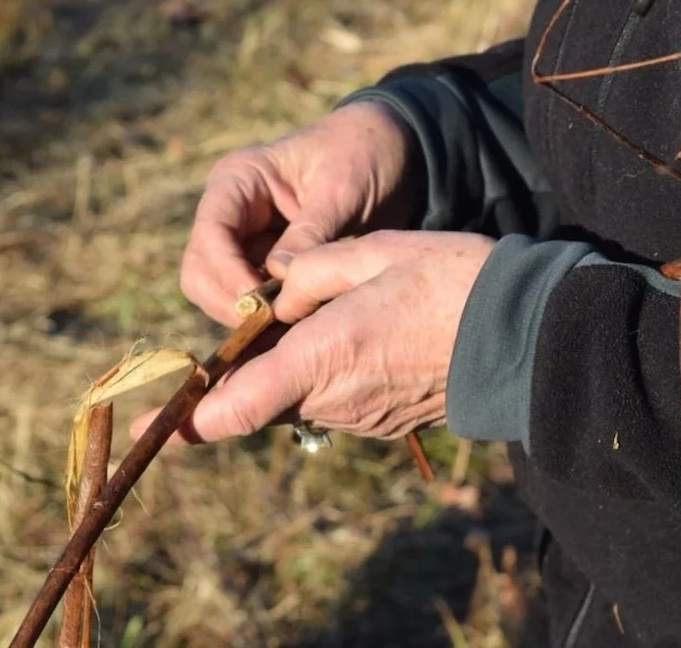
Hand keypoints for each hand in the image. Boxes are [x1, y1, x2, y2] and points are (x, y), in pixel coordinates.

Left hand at [131, 230, 494, 443]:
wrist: (525, 335)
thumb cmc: (453, 284)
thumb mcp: (375, 253)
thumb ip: (311, 269)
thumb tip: (279, 289)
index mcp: (321, 355)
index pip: (234, 406)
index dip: (187, 420)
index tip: (155, 427)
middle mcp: (333, 397)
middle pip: (265, 392)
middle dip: (260, 359)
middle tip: (286, 309)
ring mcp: (361, 416)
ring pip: (303, 392)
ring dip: (304, 360)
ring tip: (351, 310)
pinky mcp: (385, 422)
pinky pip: (340, 397)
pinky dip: (339, 370)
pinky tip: (377, 334)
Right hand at [181, 101, 421, 326]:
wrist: (394, 153)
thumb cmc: (365, 155)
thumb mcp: (343, 189)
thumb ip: (311, 232)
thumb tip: (279, 278)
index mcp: (240, 179)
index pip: (211, 234)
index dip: (228, 275)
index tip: (262, 307)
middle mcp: (231, 211)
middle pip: (201, 271)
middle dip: (230, 303)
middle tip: (274, 326)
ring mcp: (246, 240)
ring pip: (219, 293)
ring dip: (247, 316)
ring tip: (291, 328)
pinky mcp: (266, 265)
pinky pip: (252, 300)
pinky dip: (268, 317)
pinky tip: (299, 326)